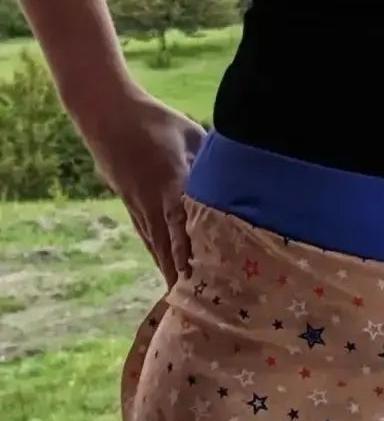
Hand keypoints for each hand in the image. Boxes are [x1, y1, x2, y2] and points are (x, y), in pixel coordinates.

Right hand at [81, 88, 207, 289]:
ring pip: (158, 246)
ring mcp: (140, 207)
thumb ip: (210, 159)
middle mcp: (153, 201)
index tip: (197, 269)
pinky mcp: (133, 208)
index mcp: (169, 180)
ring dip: (170, 273)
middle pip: (169, 244)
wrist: (107, 117)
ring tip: (184, 302)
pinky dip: (160, 259)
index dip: (189, 245)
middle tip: (195, 303)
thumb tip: (238, 177)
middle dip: (182, 274)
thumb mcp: (189, 134)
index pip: (181, 219)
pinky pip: (150, 239)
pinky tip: (169, 276)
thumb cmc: (155, 122)